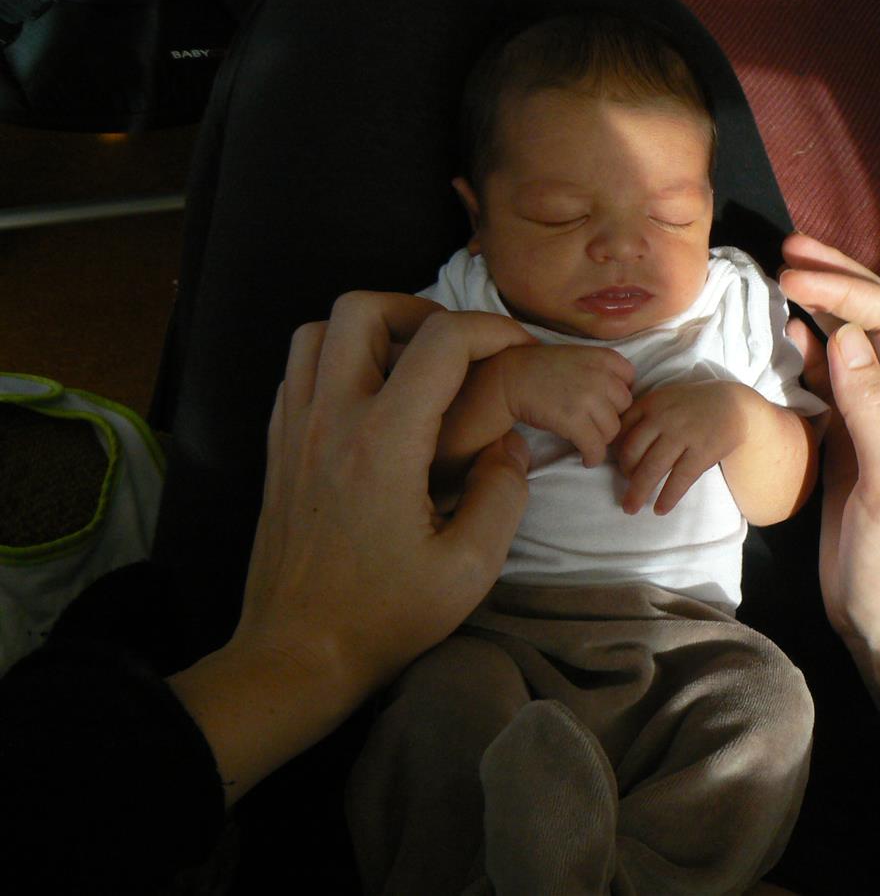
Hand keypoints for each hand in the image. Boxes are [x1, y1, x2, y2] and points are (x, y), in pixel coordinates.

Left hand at [171, 293, 533, 803]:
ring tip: (409, 366)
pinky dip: (334, 361)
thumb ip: (502, 495)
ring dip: (368, 330)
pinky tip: (369, 402)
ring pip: (315, 330)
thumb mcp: (469, 569)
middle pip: (360, 308)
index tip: (520, 349)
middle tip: (456, 348)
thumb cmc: (384, 617)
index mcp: (384, 442)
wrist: (296, 654)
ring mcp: (293, 429)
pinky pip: (297, 371)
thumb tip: (510, 447)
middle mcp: (330, 418)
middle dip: (419, 310)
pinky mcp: (275, 448)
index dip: (492, 329)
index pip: (441, 341)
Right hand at [498, 344, 634, 466]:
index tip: (606, 404)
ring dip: (601, 439)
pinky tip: (586, 458)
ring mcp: (588, 398)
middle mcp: (601, 376)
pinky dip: (593, 457)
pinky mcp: (574, 421)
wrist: (510, 378)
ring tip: (588, 441)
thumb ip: (602, 371)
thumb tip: (621, 400)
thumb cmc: (541, 369)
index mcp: (603, 357)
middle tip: (594, 425)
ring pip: (612, 430)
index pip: (630, 380)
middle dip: (610, 418)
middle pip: (624, 408)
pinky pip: (596, 447)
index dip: (618, 395)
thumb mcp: (578, 357)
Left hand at [615, 379, 748, 514]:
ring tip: (631, 508)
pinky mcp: (702, 451)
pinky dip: (667, 497)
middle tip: (625, 494)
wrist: (734, 405)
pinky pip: (679, 479)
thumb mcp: (664, 400)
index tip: (622, 470)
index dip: (618, 454)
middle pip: (633, 453)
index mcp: (651, 404)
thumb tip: (617, 447)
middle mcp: (663, 418)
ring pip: (652, 468)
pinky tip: (660, 510)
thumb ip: (642, 417)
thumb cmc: (692, 407)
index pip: (623, 432)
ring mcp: (683, 435)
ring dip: (638, 492)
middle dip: (625, 477)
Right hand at [778, 234, 879, 709]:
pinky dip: (808, 351)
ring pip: (851, 344)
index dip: (847, 290)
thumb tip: (841, 334)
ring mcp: (876, 418)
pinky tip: (787, 333)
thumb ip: (871, 408)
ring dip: (821, 306)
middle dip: (837, 279)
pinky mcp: (847, 440)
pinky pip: (829, 381)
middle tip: (787, 251)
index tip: (793, 275)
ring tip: (783, 274)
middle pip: (877, 320)